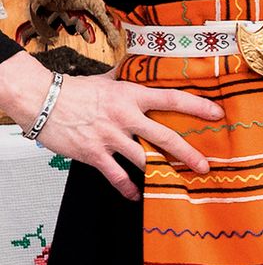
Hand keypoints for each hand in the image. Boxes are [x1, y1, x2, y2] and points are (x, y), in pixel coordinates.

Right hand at [0, 51, 222, 202]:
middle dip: (188, 152)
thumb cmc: (74, 90)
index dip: (197, 106)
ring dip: (162, 172)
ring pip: (144, 159)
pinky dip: (128, 188)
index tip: (217, 113)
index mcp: (130, 95)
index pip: (171, 99)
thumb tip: (138, 68)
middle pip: (165, 136)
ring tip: (177, 182)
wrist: (43, 101)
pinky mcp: (94, 154)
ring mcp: (110, 137)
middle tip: (204, 165)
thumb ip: (125, 79)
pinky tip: (136, 196)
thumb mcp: (106, 79)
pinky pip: (117, 176)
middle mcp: (125, 116)